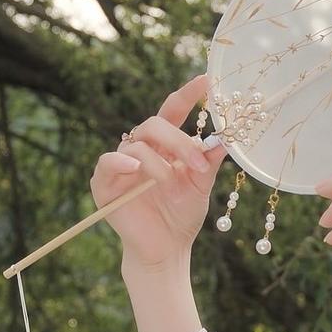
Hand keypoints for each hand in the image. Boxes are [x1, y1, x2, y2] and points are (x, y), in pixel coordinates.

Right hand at [90, 72, 228, 269]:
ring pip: (137, 144)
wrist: (166, 249)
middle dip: (178, 141)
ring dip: (159, 163)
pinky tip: (136, 169)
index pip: (172, 111)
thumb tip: (226, 138)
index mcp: (165, 146)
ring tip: (172, 184)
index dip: (187, 95)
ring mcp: (122, 164)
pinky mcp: (105, 183)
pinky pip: (108, 161)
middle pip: (155, 125)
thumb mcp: (200, 187)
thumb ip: (208, 161)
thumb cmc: (181, 216)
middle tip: (197, 163)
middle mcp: (142, 149)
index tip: (206, 81)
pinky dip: (121, 162)